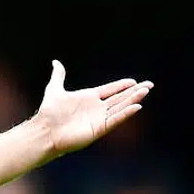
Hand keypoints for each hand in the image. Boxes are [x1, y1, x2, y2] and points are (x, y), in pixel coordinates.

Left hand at [34, 61, 153, 157]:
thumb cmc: (49, 113)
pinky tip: (136, 106)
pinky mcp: (98, 129)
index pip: (110, 90)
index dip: (121, 86)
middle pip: (119, 98)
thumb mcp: (54, 89)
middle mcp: (96, 109)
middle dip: (134, 91)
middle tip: (149, 85)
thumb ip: (58, 76)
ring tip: (145, 91)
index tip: (133, 81)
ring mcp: (98, 119)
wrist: (45, 130)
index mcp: (89, 98)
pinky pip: (115, 120)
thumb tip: (56, 62)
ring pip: (120, 107)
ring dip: (133, 100)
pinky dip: (125, 113)